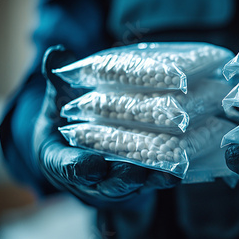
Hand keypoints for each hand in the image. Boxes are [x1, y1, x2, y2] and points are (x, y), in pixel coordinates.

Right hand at [33, 46, 178, 206]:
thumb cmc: (66, 120)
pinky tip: (181, 169)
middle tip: (135, 170)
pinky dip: (164, 177)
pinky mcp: (137, 182)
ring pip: (132, 187)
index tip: (92, 165)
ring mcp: (114, 183)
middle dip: (122, 178)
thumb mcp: (58, 101)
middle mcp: (89, 178)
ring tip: (167, 173)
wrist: (81, 141)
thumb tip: (57, 52)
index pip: (67, 167)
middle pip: (105, 184)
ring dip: (149, 181)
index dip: (79, 168)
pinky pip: (150, 183)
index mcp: (61, 159)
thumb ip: (58, 81)